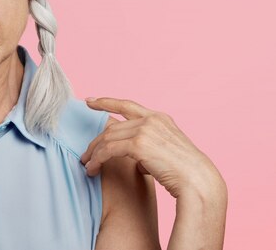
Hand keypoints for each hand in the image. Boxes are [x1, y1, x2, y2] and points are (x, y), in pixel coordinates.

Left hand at [80, 97, 223, 198]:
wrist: (199, 182)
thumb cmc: (186, 174)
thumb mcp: (167, 151)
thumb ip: (149, 148)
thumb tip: (135, 158)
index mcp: (160, 118)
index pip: (127, 105)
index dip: (106, 102)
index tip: (90, 101)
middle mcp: (151, 120)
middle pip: (112, 127)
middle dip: (95, 141)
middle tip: (85, 154)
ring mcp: (145, 130)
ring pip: (108, 138)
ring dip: (94, 153)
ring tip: (87, 165)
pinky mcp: (138, 144)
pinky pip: (109, 150)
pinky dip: (97, 159)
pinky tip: (92, 169)